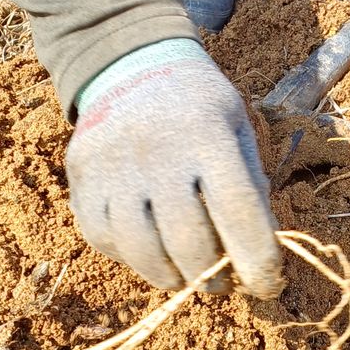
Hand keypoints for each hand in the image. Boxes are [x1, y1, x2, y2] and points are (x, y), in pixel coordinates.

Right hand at [66, 41, 282, 295]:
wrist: (129, 62)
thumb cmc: (197, 105)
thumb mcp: (237, 128)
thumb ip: (250, 187)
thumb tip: (259, 255)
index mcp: (207, 136)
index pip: (238, 212)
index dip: (257, 260)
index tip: (267, 287)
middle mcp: (157, 152)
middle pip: (189, 243)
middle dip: (212, 278)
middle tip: (222, 283)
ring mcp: (112, 167)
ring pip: (142, 251)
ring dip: (171, 277)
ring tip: (186, 273)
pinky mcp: (81, 179)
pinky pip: (104, 239)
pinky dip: (131, 256)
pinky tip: (149, 246)